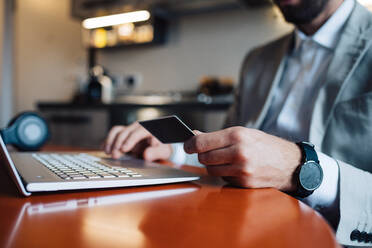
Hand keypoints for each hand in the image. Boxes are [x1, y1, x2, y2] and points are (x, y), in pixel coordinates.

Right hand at [104, 122, 171, 160]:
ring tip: (108, 152)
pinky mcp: (125, 134)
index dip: (130, 140)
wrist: (162, 144)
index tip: (124, 148)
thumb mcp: (164, 151)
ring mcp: (131, 130)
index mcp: (150, 128)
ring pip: (118, 130)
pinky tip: (103, 148)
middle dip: (119, 143)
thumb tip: (146, 155)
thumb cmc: (164, 147)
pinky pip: (115, 133)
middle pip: (126, 131)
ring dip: (111, 140)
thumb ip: (157, 152)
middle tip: (115, 155)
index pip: (139, 132)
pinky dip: (108, 140)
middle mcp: (139, 127)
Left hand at [184, 127, 300, 190]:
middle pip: (203, 157)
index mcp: (237, 135)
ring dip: (214, 165)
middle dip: (204, 154)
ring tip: (226, 159)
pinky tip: (236, 168)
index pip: (201, 142)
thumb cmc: (265, 145)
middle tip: (211, 151)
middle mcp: (238, 153)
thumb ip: (216, 136)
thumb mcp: (243, 133)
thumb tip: (194, 136)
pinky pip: (223, 178)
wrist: (289, 163)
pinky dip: (225, 174)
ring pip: (211, 170)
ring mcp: (241, 170)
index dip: (190, 144)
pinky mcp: (243, 183)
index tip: (187, 145)